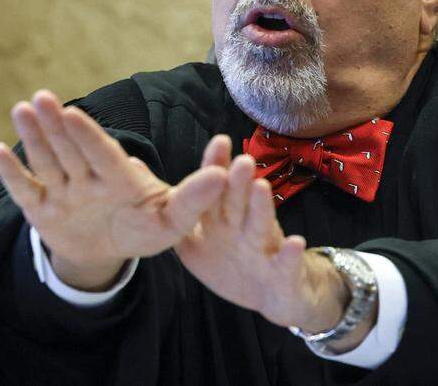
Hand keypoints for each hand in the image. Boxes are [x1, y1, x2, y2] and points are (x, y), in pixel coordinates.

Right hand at [0, 90, 228, 289]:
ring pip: (47, 162)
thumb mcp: (173, 220)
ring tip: (21, 109)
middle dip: (56, 126)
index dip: (88, 136)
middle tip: (41, 98)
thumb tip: (222, 174)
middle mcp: (87, 178)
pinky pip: (26, 191)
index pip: (103, 154)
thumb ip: (195, 198)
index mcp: (119, 178)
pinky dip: (12, 174)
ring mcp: (63, 192)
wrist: (111, 251)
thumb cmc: (145, 229)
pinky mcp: (42, 210)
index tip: (73, 114)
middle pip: (70, 150)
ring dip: (33, 137)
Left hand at [175, 155, 371, 346]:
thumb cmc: (231, 262)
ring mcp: (264, 249)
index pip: (217, 187)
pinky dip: (291, 255)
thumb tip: (142, 187)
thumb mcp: (196, 245)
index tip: (221, 142)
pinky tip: (295, 242)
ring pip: (261, 226)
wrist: (272, 295)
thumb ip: (175, 219)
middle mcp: (244, 227)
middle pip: (238, 201)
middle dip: (238, 181)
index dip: (217, 165)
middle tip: (240, 159)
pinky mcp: (283, 274)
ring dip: (262, 206)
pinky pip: (287, 265)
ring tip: (261, 186)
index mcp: (222, 218)